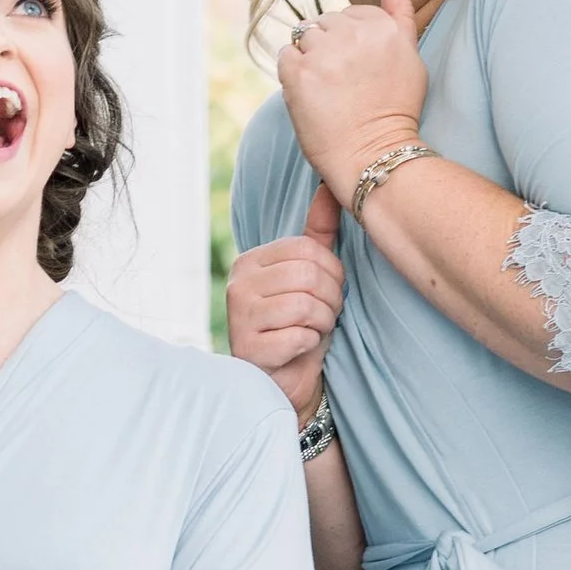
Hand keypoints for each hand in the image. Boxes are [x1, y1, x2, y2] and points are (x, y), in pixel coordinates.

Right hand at [225, 184, 343, 419]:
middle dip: (331, 300)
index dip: (332, 273)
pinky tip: (296, 349)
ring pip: (306, 304)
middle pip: (309, 275)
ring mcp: (238, 315)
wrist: (283, 382)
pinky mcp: (247, 347)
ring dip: (323, 323)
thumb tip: (329, 187)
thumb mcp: (310, 278)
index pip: (307, 249)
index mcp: (252, 260)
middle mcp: (238, 282)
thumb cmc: (298, 326)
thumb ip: (318, 233)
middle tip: (324, 316)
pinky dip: (309, 344)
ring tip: (313, 331)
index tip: (329, 293)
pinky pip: (299, 335)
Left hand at [277, 0, 425, 193]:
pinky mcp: (298, 73)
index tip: (363, 70)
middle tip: (346, 83)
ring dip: (311, 58)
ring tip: (330, 89)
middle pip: (325, 22)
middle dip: (330, 47)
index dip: (353, 44)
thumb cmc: (394, 107)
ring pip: (303, 36)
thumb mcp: (411, 54)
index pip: (351, 14)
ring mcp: (324, 52)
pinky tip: (313, 94)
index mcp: (384, 26)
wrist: (375, 154)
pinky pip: (285, 56)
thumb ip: (400, 9)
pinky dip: (293, 73)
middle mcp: (354, 33)